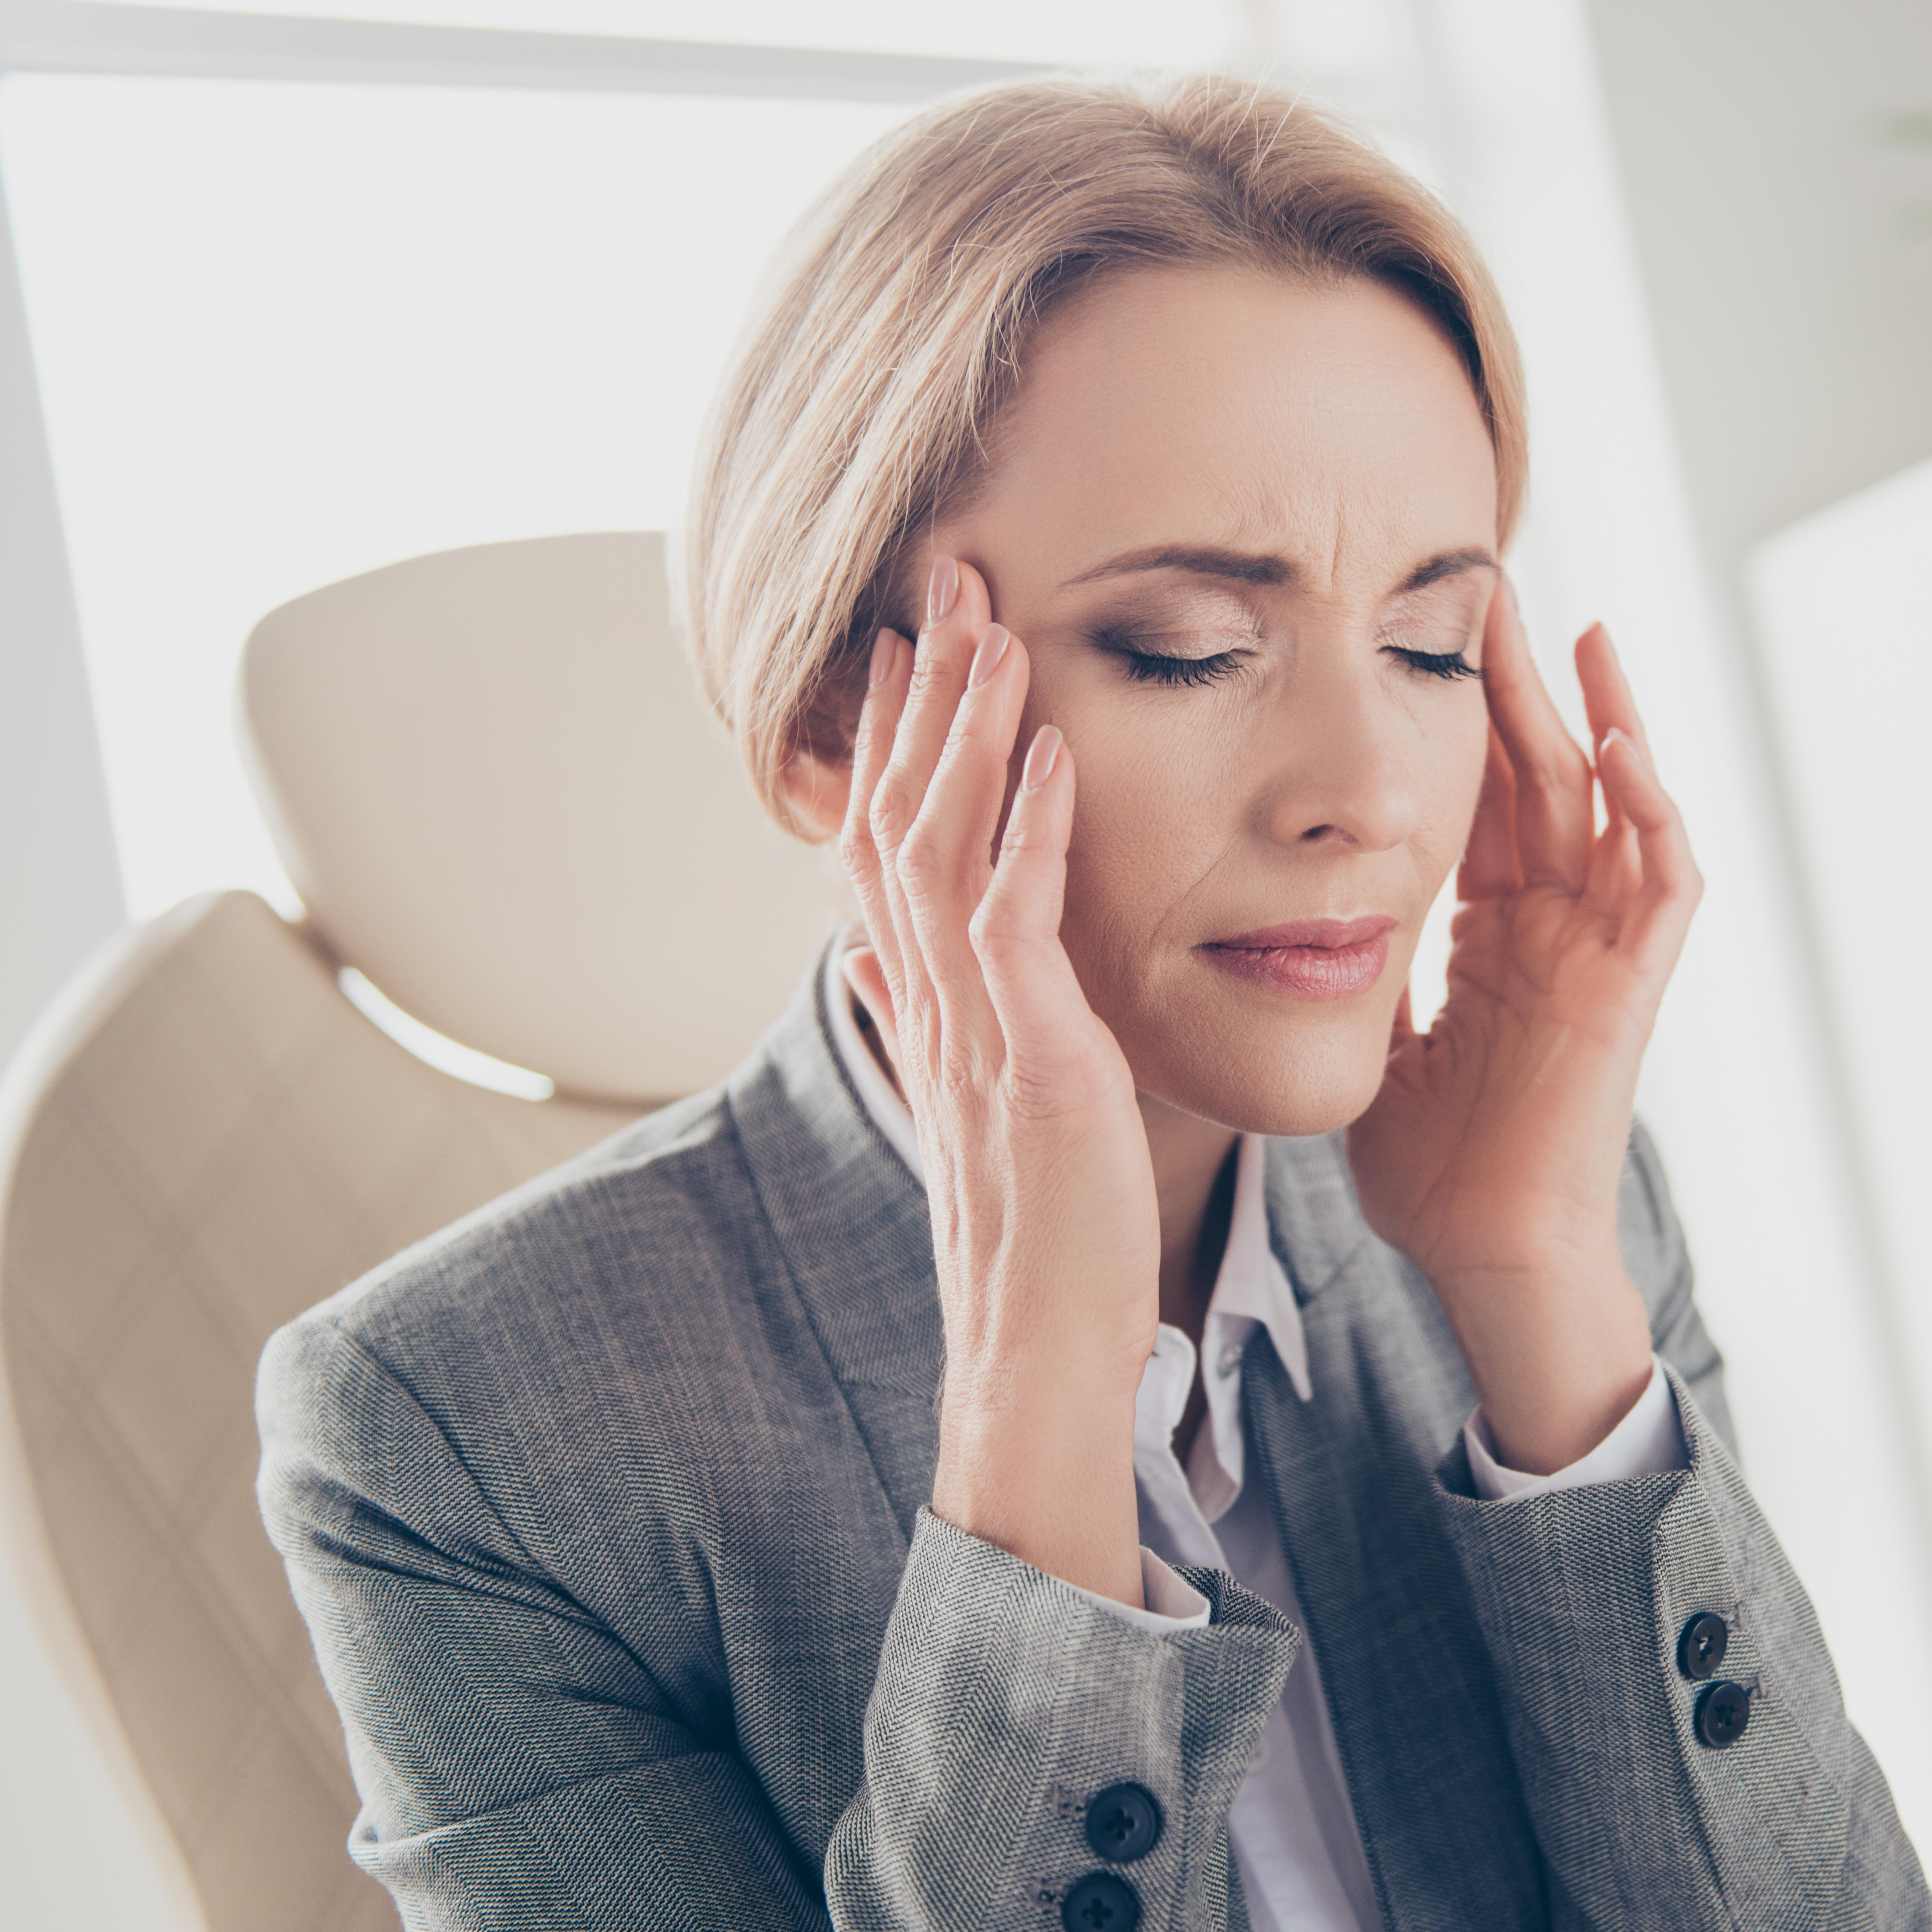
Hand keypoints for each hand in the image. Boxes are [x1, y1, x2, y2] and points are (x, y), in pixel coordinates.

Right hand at [839, 557, 1153, 1603]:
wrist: (1040, 1354)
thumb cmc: (1037, 1234)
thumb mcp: (985, 1103)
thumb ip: (940, 1020)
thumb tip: (880, 962)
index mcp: (930, 1007)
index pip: (890, 843)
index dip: (889, 739)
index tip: (904, 643)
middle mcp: (933, 1003)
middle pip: (903, 815)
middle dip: (922, 694)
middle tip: (942, 578)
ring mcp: (976, 1029)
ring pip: (946, 845)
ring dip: (966, 729)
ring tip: (987, 622)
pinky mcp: (1032, 1061)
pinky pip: (1015, 922)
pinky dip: (1028, 830)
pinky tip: (1051, 749)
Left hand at [1345, 582, 1702, 1472]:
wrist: (1481, 1253)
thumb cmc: (1428, 1172)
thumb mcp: (1375, 1040)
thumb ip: (1350, 971)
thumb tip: (1277, 919)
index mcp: (1491, 937)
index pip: (1481, 803)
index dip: (1463, 724)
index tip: (1427, 642)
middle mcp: (1551, 928)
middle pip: (1542, 780)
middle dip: (1521, 688)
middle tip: (1495, 590)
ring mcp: (1599, 953)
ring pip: (1614, 808)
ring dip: (1603, 718)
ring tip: (1578, 630)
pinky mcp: (1633, 986)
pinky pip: (1661, 882)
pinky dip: (1650, 813)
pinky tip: (1620, 745)